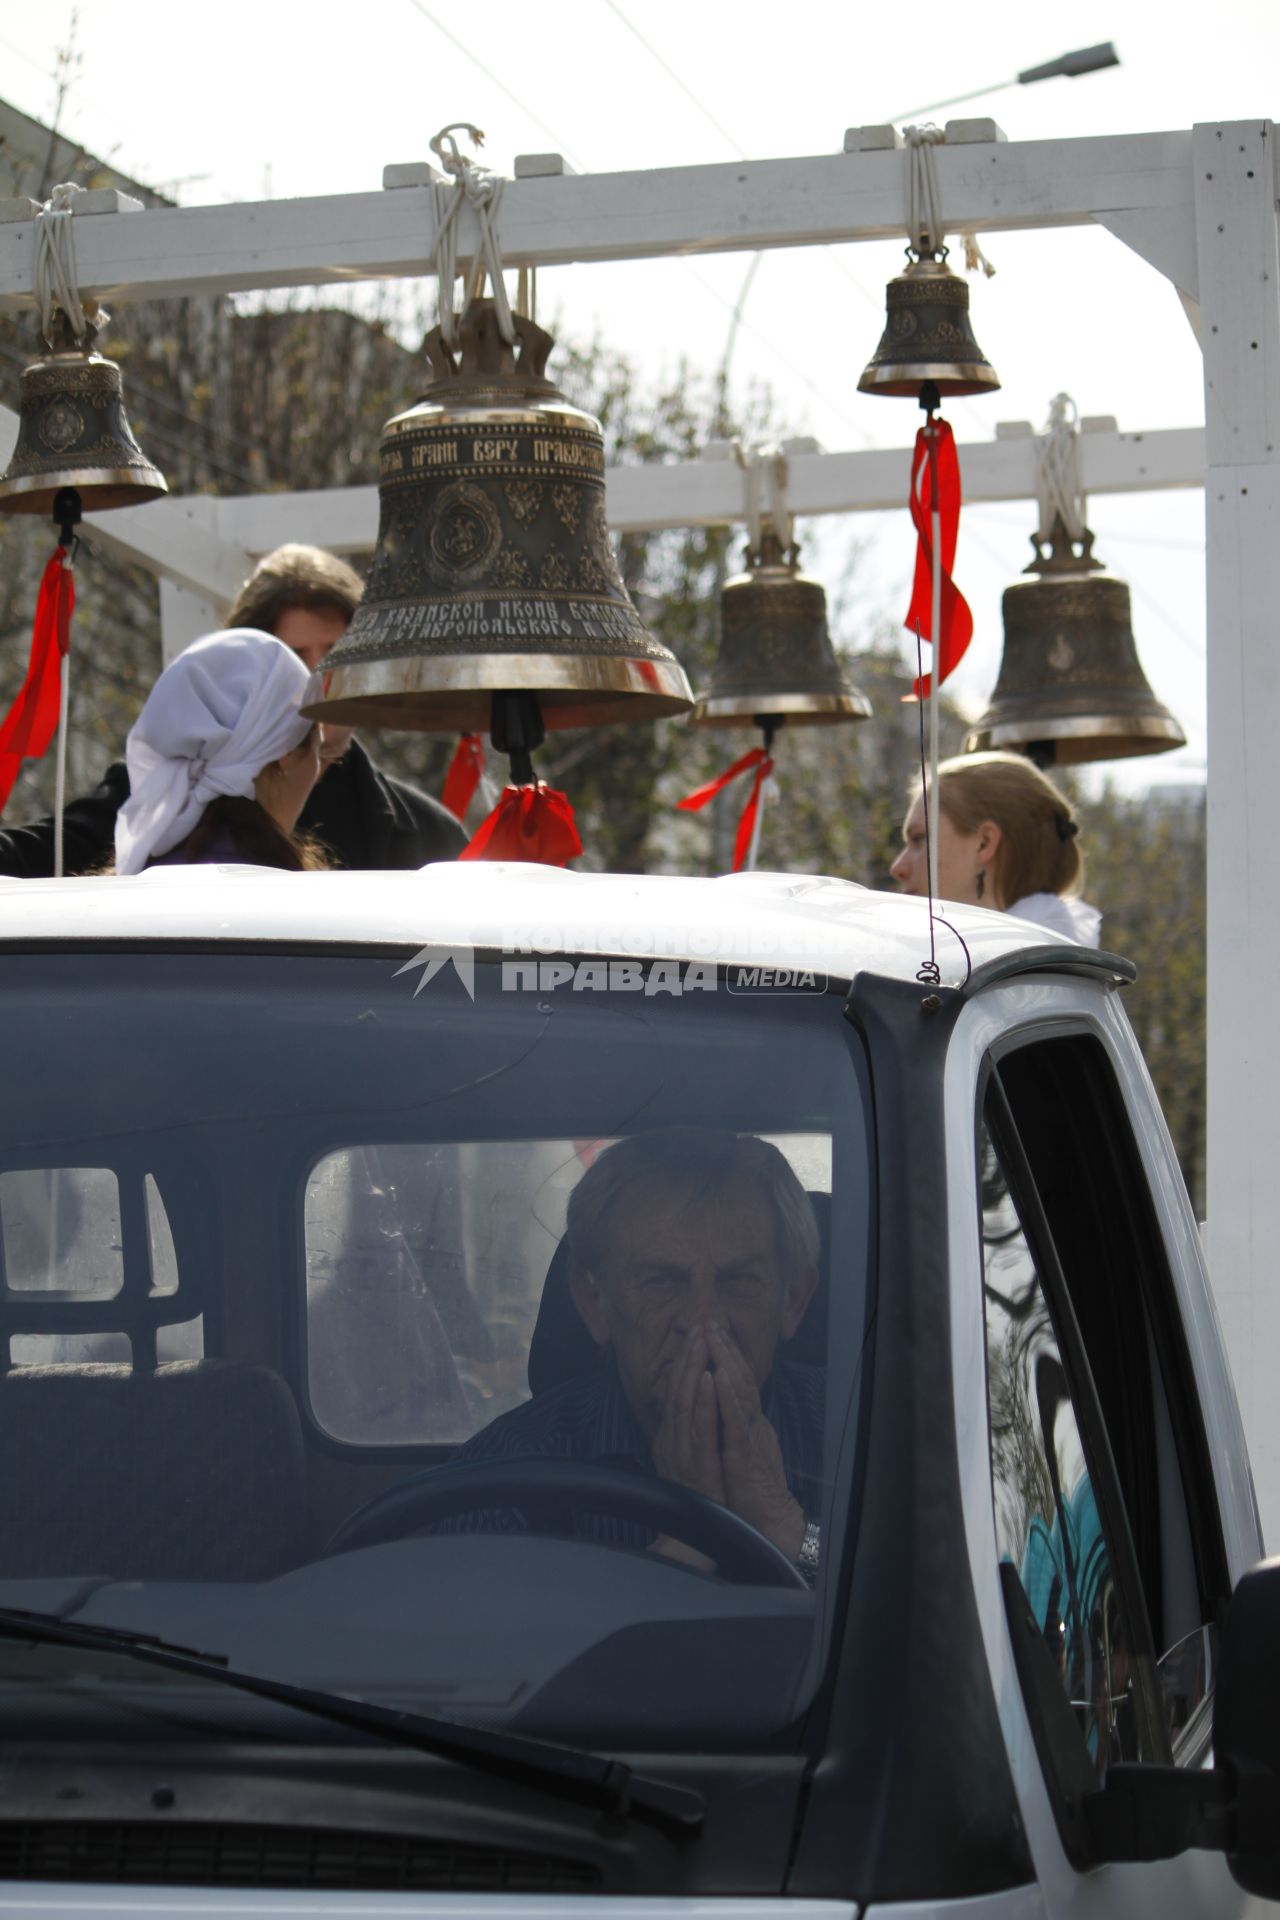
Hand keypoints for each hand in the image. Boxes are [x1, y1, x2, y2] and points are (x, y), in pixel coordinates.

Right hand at [649, 1327, 724, 1572]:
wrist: (693, 1541)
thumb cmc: (698, 1500)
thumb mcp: (689, 1460)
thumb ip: (688, 1435)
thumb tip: (691, 1409)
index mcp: (670, 1439)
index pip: (674, 1391)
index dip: (684, 1361)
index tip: (695, 1333)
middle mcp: (671, 1442)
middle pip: (676, 1389)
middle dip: (688, 1355)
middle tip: (699, 1324)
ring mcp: (680, 1453)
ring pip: (684, 1402)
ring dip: (692, 1368)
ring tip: (701, 1340)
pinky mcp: (695, 1466)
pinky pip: (698, 1429)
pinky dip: (702, 1401)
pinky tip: (706, 1378)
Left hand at [707, 1323, 804, 1561]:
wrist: (768, 1521)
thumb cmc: (750, 1487)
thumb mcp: (739, 1448)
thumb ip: (731, 1425)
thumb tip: (719, 1404)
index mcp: (747, 1421)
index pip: (736, 1380)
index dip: (725, 1354)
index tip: (711, 1328)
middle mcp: (751, 1423)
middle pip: (739, 1378)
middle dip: (724, 1347)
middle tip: (710, 1319)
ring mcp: (749, 1437)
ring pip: (739, 1392)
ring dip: (727, 1362)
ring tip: (714, 1336)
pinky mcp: (745, 1455)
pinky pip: (736, 1422)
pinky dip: (728, 1398)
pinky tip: (720, 1377)